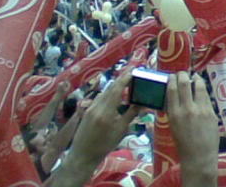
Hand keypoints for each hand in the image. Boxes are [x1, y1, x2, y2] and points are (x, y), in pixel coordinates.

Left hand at [49, 70, 137, 186]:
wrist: (83, 155)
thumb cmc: (104, 145)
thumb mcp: (120, 130)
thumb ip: (131, 114)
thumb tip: (143, 102)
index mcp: (106, 111)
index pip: (117, 89)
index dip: (126, 77)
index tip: (134, 69)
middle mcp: (97, 106)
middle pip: (111, 87)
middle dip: (122, 78)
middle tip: (133, 70)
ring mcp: (90, 107)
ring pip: (105, 92)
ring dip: (115, 85)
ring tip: (126, 80)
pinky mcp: (87, 110)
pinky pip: (100, 97)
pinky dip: (109, 93)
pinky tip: (115, 94)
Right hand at [167, 71, 217, 186]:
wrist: (199, 156)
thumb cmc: (182, 144)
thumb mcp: (172, 127)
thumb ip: (173, 111)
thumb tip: (172, 97)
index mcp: (174, 114)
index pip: (172, 90)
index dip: (172, 80)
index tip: (171, 76)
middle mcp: (187, 109)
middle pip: (184, 83)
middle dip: (183, 75)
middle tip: (182, 73)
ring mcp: (201, 109)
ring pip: (199, 86)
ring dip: (196, 79)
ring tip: (195, 77)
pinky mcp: (211, 112)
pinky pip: (206, 97)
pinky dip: (203, 91)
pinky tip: (201, 89)